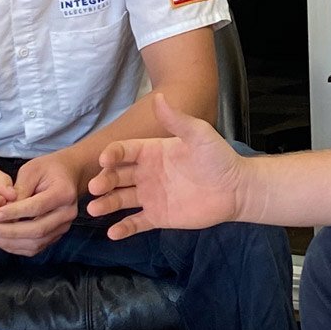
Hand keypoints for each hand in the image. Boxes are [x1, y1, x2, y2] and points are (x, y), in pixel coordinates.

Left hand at [0, 152, 80, 256]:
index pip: (37, 207)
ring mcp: (63, 227)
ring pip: (37, 242)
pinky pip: (36, 247)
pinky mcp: (56, 235)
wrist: (67, 176)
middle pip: (38, 229)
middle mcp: (67, 213)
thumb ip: (19, 189)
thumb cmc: (48, 169)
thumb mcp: (32, 170)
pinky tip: (1, 241)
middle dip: (11, 232)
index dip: (15, 212)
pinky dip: (17, 247)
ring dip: (12, 242)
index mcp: (64, 193)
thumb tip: (4, 209)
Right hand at [87, 92, 243, 239]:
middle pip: (117, 176)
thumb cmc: (218, 158)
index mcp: (152, 152)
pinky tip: (112, 233)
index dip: (112, 154)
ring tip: (93, 209)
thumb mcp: (199, 134)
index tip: (105, 159)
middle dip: (103, 180)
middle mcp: (146, 173)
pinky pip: (136, 223)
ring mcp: (151, 196)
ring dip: (106, 204)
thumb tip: (160, 96)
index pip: (124, 151)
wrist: (236, 189)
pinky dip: (123, 228)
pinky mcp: (158, 216)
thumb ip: (177, 120)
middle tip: (94, 187)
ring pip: (121, 199)